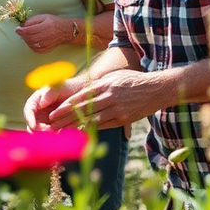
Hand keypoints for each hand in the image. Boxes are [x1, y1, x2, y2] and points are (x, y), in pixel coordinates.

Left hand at [15, 14, 73, 53]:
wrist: (66, 31)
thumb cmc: (54, 22)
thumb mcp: (44, 17)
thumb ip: (33, 20)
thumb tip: (23, 25)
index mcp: (46, 26)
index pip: (29, 30)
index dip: (21, 30)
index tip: (17, 29)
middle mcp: (47, 36)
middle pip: (29, 38)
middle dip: (22, 35)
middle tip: (20, 32)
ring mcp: (47, 44)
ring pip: (32, 44)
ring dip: (26, 40)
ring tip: (26, 36)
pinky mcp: (47, 49)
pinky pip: (36, 49)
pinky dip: (30, 46)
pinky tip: (31, 41)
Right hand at [24, 79, 81, 130]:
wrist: (78, 93)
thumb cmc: (66, 87)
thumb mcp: (57, 88)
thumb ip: (48, 94)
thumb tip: (41, 104)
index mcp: (35, 102)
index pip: (28, 111)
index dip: (29, 120)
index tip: (34, 127)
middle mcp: (38, 113)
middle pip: (33, 125)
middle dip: (38, 130)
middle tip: (48, 131)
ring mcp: (45, 121)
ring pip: (41, 132)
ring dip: (46, 135)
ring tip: (56, 133)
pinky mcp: (54, 128)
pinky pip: (52, 135)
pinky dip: (54, 136)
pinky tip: (61, 134)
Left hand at [47, 69, 161, 129]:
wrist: (157, 89)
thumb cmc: (133, 80)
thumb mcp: (114, 76)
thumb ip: (98, 84)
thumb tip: (83, 90)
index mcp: (105, 85)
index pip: (81, 97)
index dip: (66, 106)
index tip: (54, 112)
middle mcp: (110, 97)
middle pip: (84, 110)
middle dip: (66, 118)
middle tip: (52, 124)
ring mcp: (117, 109)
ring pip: (92, 120)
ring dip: (76, 126)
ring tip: (63, 131)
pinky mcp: (124, 119)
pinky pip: (105, 125)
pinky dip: (91, 129)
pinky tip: (81, 133)